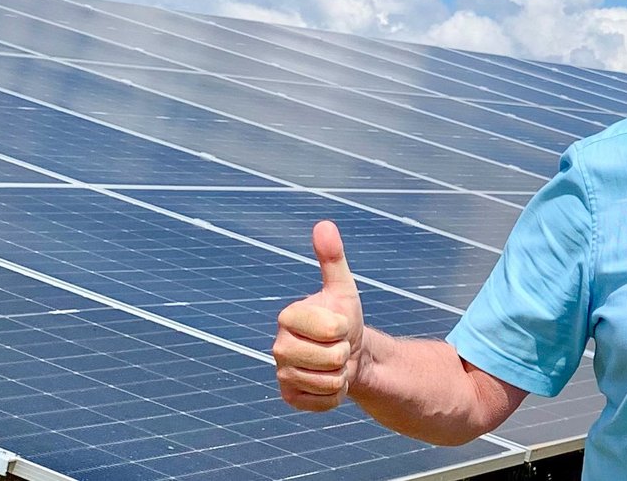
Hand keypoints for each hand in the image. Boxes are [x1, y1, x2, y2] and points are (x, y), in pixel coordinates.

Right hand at [273, 220, 366, 410]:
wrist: (348, 355)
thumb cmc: (343, 318)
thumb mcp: (343, 288)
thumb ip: (332, 258)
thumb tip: (324, 224)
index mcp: (288, 317)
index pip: (329, 327)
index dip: (342, 327)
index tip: (339, 323)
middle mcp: (278, 346)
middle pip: (329, 357)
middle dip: (344, 352)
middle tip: (338, 345)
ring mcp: (282, 373)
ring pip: (328, 380)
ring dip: (341, 373)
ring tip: (334, 363)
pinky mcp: (290, 397)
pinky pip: (324, 401)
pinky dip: (336, 394)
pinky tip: (330, 381)